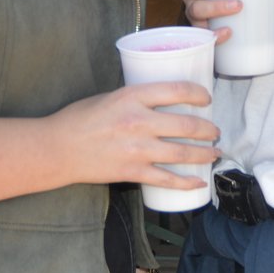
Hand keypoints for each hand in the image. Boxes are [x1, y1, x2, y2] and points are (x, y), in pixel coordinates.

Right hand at [48, 81, 218, 189]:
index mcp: (132, 96)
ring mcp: (138, 149)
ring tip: (215, 153)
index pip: (177, 90)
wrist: (58, 148)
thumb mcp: (111, 96)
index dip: (198, 93)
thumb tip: (164, 101)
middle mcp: (139, 121)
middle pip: (187, 125)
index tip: (206, 97)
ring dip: (205, 154)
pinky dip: (187, 182)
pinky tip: (198, 182)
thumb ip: (137, 98)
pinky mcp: (133, 172)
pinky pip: (168, 179)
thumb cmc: (80, 119)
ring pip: (183, 153)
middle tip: (215, 131)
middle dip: (209, 129)